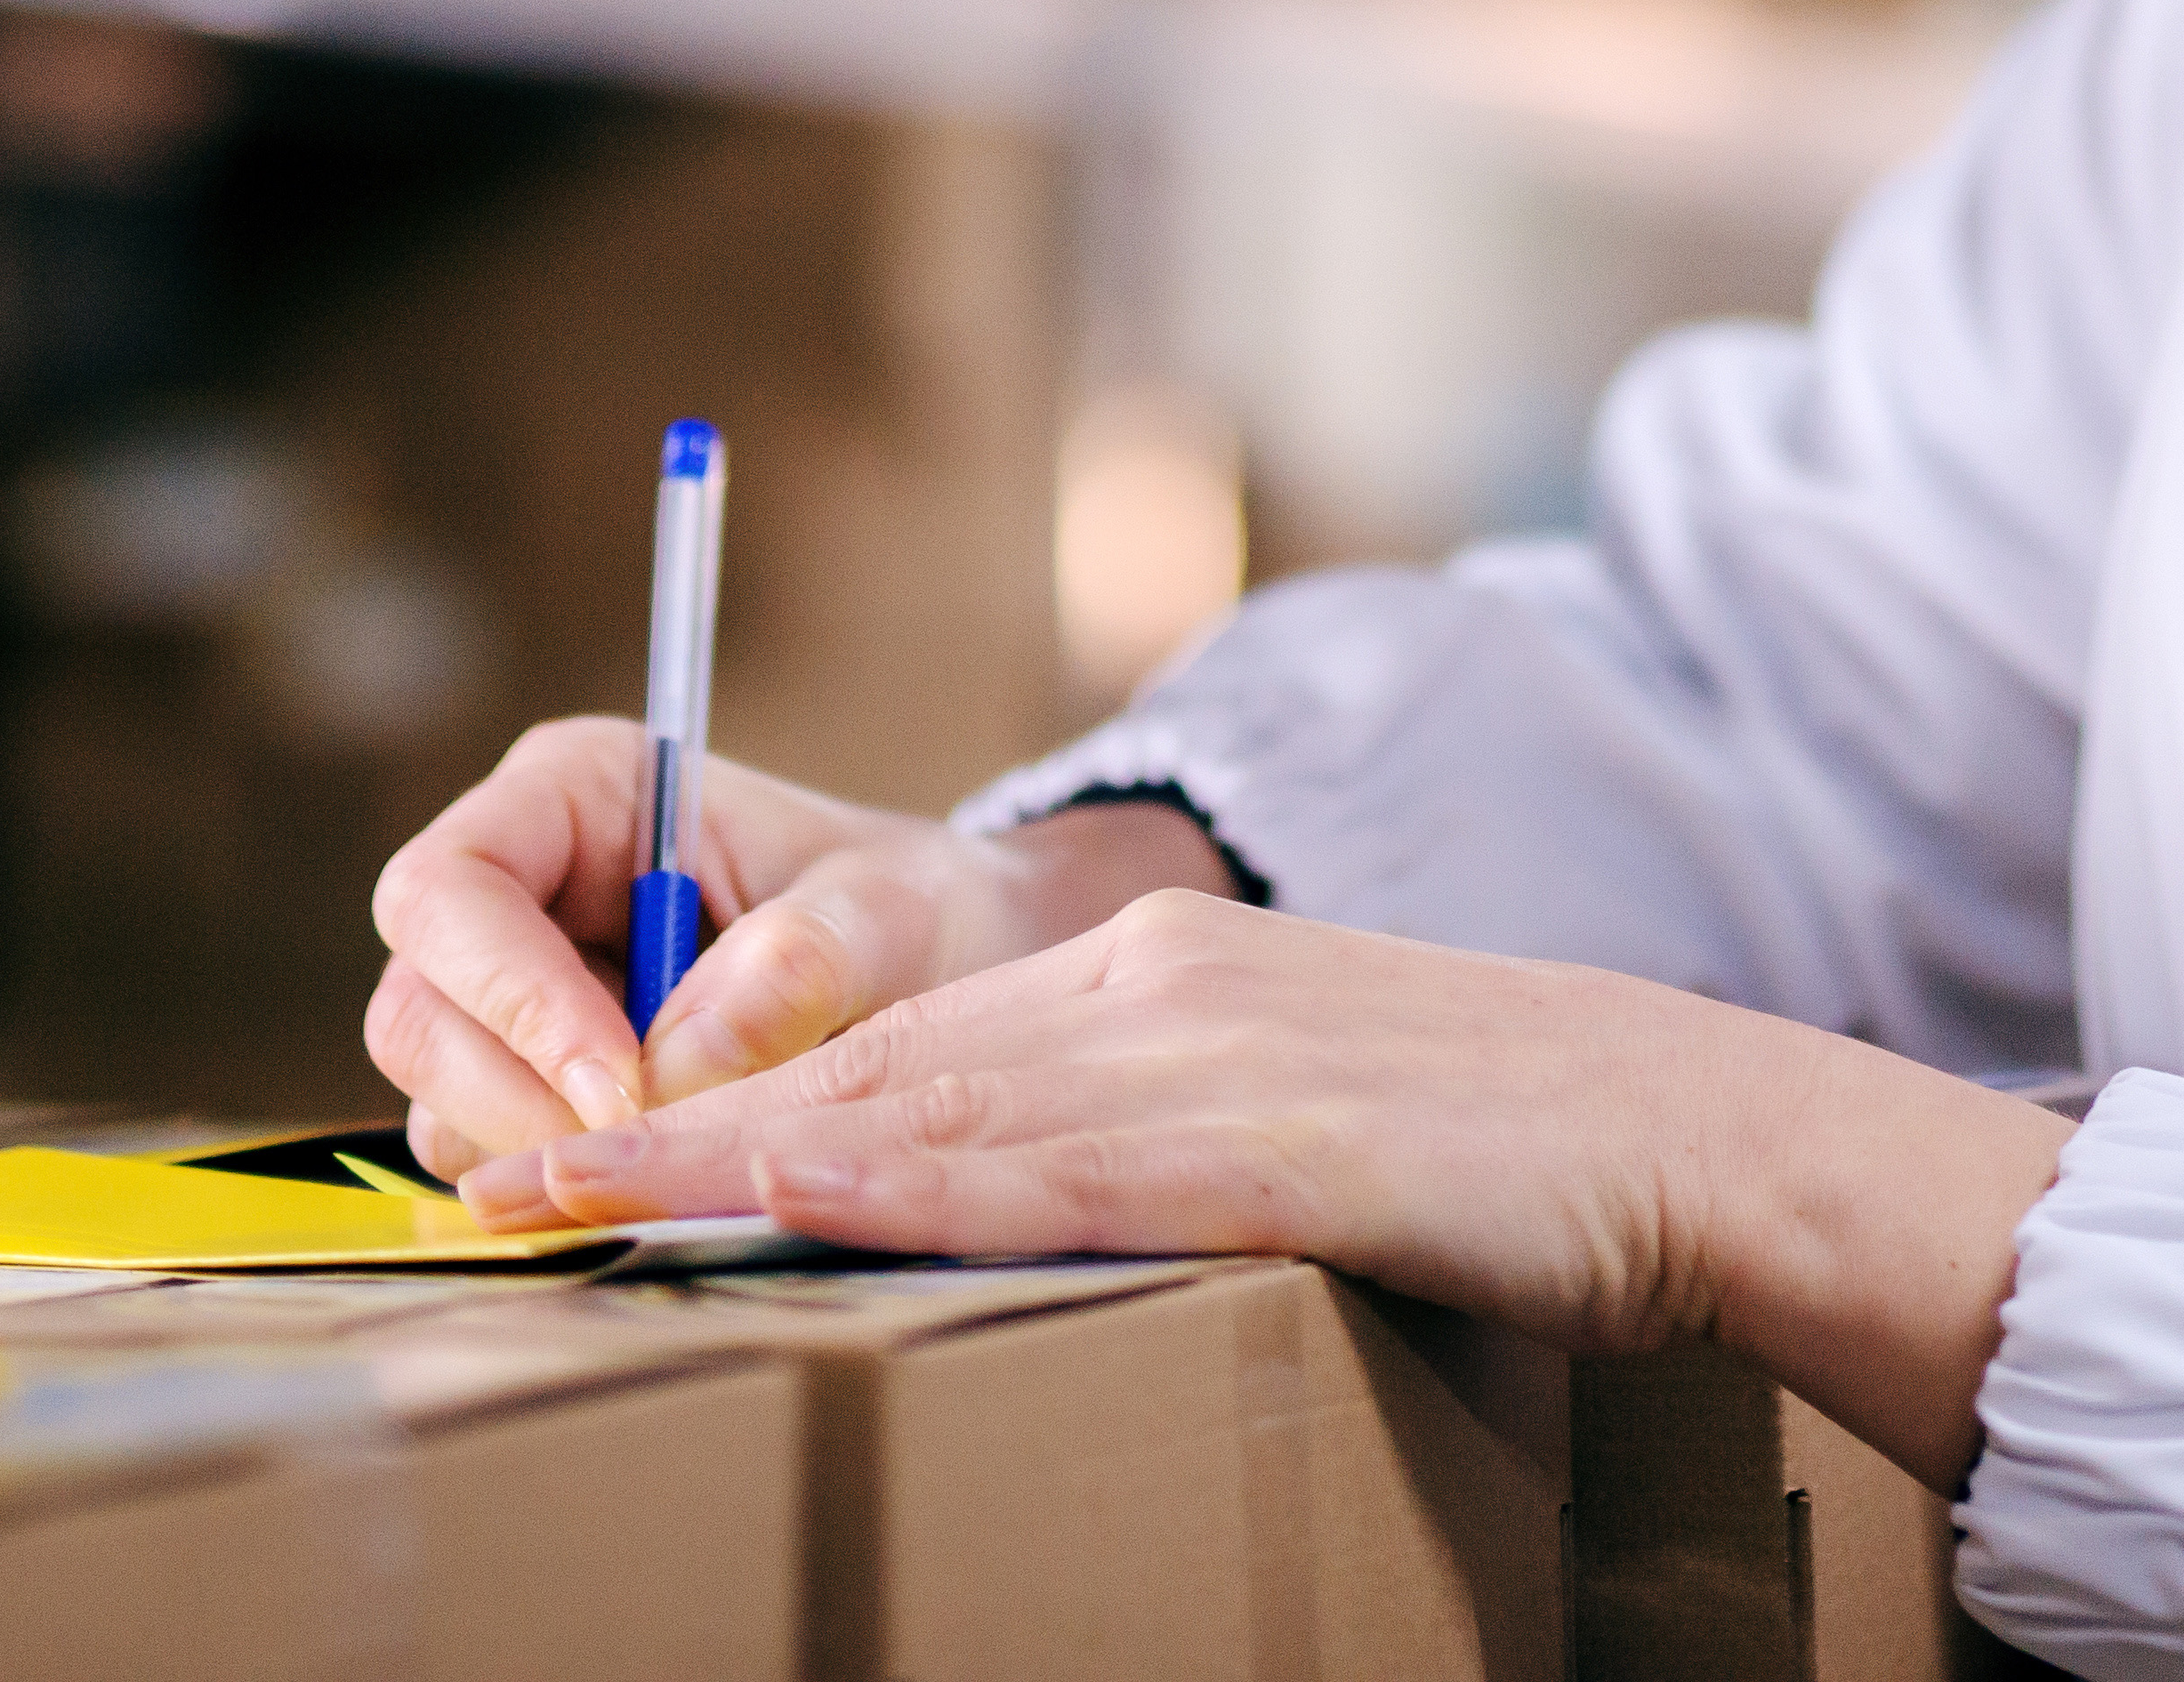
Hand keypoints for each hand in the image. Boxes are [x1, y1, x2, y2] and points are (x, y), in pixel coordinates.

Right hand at [367, 724, 1228, 1180]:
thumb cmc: (908, 906)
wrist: (945, 967)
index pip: (452, 889)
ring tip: (683, 1163)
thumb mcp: (887, 912)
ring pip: (442, 1099)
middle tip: (649, 1157)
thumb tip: (679, 1063)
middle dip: (516, 1098)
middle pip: (419, 1009)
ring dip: (544, 1153)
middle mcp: (516, 889)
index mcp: (571, 793)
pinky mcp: (531, 1089)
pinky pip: (496, 1156)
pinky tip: (669, 1181)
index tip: (617, 1086)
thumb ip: (797, 964)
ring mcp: (509, 998)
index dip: (508, 994)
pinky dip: (567, 1185)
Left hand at [513, 896, 2074, 1489]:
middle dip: (667, 1126)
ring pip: (925, 1110)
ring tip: (573, 1200)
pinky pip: (1060, 1172)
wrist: (1688, 1128)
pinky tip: (803, 1196)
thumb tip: (1007, 1199)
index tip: (570, 1148)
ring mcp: (1211, 1064)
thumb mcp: (1289, 1111)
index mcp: (1151, 983)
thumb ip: (1146, 1136)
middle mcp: (1151, 995)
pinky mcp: (1279, 1148)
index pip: (892, 1048)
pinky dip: (914, 1181)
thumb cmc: (1502, 1150)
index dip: (716, 1100)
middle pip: (866, 1067)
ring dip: (731, 1158)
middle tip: (496, 1182)